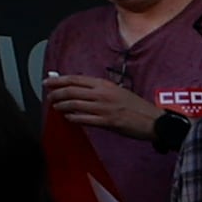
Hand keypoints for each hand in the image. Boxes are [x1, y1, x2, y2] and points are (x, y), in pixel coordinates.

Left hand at [42, 72, 167, 138]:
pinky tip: (68, 117)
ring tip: (56, 107)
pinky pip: (83, 119)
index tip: (47, 82)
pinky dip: (72, 118)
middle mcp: (102, 94)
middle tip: (49, 96)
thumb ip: (98, 89)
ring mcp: (104, 108)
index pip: (75, 79)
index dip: (58, 80)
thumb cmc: (136, 106)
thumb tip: (77, 89)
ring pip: (74, 105)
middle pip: (70, 91)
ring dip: (61, 106)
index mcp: (104, 84)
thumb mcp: (116, 91)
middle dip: (55, 93)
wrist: (154, 120)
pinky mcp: (107, 121)